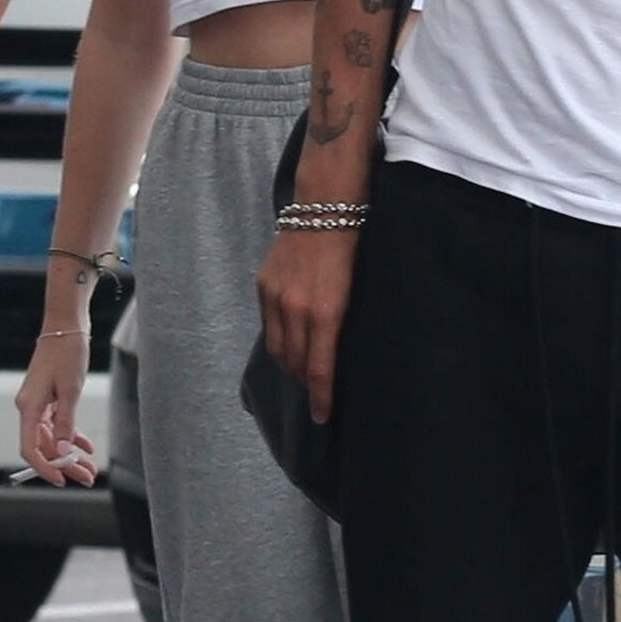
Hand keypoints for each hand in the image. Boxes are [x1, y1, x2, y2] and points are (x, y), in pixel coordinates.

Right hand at [15, 331, 98, 486]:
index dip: (45, 468)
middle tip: (88, 478)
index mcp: (28, 407)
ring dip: (70, 454)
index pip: (30, 448)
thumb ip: (67, 421)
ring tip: (91, 469)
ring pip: (52, 438)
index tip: (63, 481)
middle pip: (44, 446)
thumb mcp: (71, 390)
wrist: (66, 328)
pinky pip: (57, 425)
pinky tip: (87, 447)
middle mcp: (28, 408)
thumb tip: (65, 450)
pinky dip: (72, 437)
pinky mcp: (48, 399)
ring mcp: (38, 405)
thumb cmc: (67, 355)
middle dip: (65, 464)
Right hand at [256, 227, 361, 423]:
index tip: (322, 416)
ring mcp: (276, 297)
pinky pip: (269, 326)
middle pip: (296, 363)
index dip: (320, 397)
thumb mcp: (356, 290)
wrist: (326, 205)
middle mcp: (296, 310)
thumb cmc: (354, 247)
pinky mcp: (264, 285)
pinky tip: (290, 343)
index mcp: (326, 314)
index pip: (320, 369)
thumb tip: (338, 351)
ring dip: (290, 365)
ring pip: (278, 348)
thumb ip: (342, 323)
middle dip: (306, 382)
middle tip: (316, 391)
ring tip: (302, 371)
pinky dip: (279, 340)